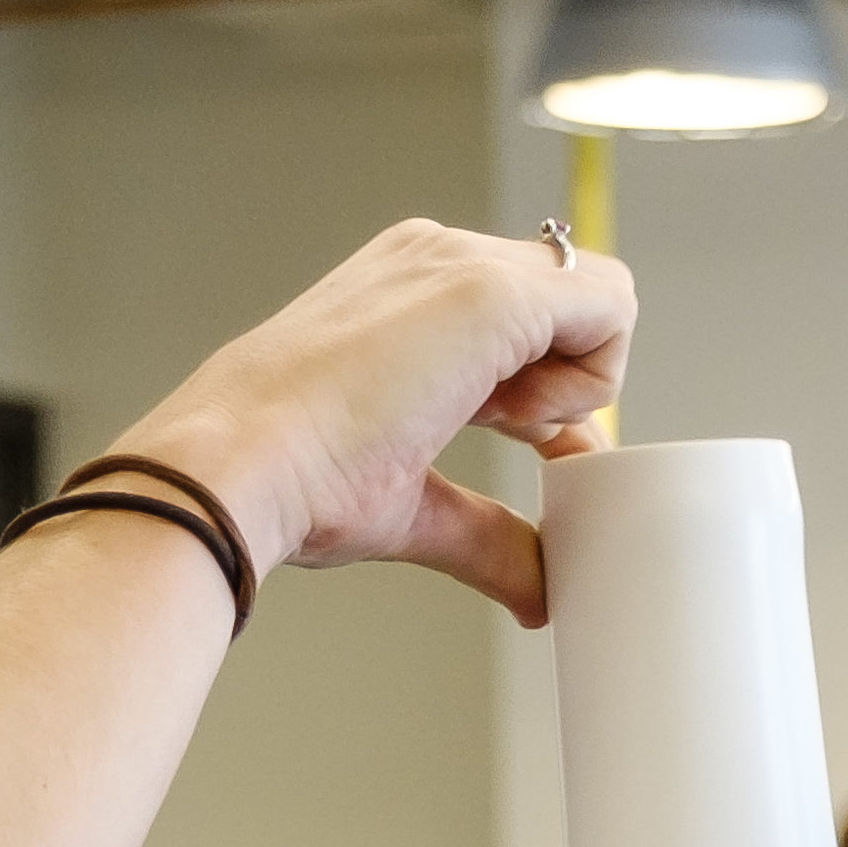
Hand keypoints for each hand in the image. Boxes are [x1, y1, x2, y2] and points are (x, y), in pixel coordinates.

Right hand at [98, 220, 633, 622]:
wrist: (236, 468)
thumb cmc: (294, 483)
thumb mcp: (411, 500)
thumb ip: (484, 533)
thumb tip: (535, 587)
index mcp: (409, 290)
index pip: (531, 317)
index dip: (554, 391)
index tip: (537, 454)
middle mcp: (436, 259)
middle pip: (573, 301)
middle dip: (571, 385)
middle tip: (527, 446)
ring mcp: (459, 264)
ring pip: (598, 294)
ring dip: (579, 380)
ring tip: (506, 429)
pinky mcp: (488, 291)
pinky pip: (611, 304)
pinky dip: (591, 379)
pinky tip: (519, 420)